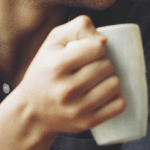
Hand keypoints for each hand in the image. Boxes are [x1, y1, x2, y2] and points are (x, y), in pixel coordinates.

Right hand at [8, 15, 125, 136]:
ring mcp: (77, 109)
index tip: (88, 52)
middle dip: (104, 63)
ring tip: (98, 80)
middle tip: (92, 67)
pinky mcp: (86, 122)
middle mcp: (66, 89)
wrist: (31, 110)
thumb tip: (104, 40)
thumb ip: (79, 27)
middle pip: (107, 66)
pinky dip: (116, 97)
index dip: (96, 47)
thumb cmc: (46, 70)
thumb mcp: (54, 42)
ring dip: (111, 79)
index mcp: (56, 66)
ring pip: (115, 85)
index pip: (97, 48)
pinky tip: (105, 94)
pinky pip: (118, 105)